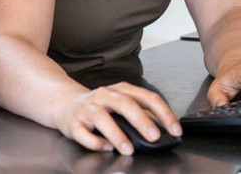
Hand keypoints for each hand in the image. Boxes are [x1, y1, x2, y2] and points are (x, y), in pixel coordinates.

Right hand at [53, 82, 180, 155]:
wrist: (65, 104)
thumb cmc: (99, 107)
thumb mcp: (122, 105)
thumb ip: (142, 114)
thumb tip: (164, 129)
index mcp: (121, 90)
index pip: (147, 97)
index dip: (164, 113)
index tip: (175, 130)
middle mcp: (104, 96)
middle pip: (125, 103)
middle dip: (141, 121)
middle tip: (154, 137)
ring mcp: (88, 108)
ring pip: (101, 117)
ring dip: (117, 134)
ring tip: (128, 149)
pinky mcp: (74, 122)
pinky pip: (83, 133)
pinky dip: (95, 142)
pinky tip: (106, 148)